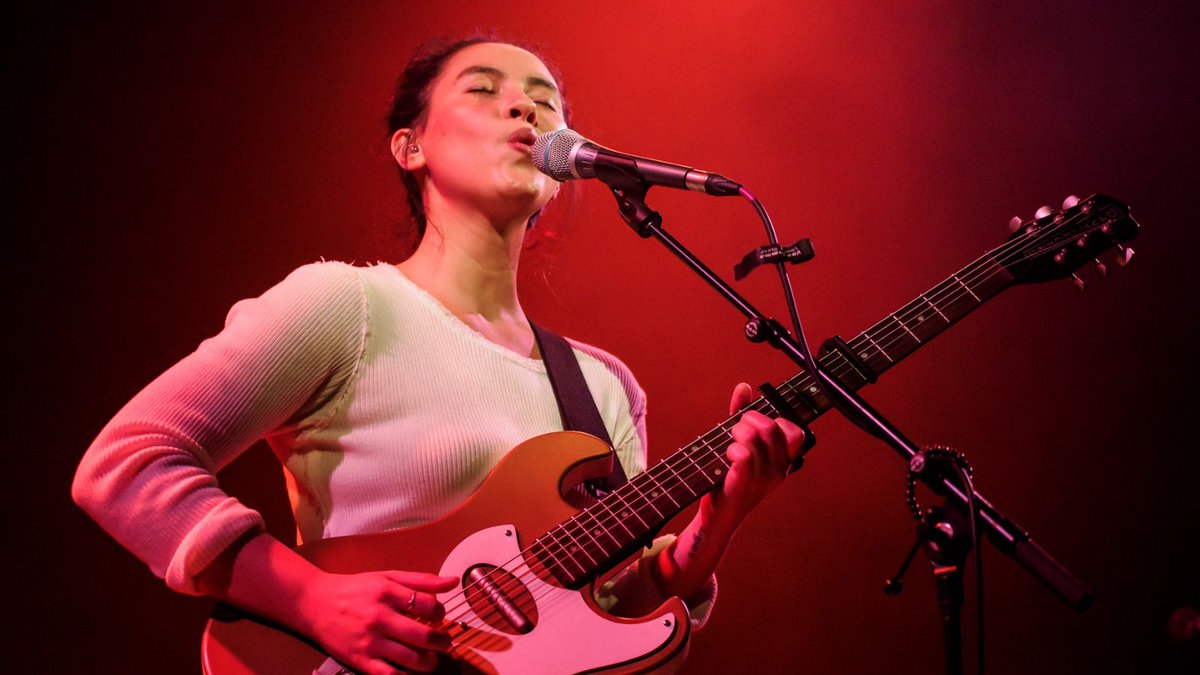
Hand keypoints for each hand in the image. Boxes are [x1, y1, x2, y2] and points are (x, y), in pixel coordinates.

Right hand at [300, 570, 457, 674]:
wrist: (314, 603)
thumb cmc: (354, 589)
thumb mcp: (387, 577)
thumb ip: (421, 580)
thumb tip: (453, 581)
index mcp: (387, 592)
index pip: (428, 605)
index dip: (440, 612)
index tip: (438, 616)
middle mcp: (379, 617)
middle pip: (424, 636)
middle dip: (441, 642)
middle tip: (444, 643)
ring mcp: (369, 641)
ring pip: (411, 659)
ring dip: (428, 663)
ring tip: (430, 660)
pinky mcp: (359, 660)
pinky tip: (410, 671)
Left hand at [711, 382, 806, 521]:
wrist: (719, 514)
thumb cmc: (730, 476)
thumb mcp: (741, 443)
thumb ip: (742, 414)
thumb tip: (744, 387)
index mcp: (783, 461)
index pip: (795, 432)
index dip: (776, 420)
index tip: (757, 423)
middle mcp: (778, 470)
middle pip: (771, 426)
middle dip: (749, 418)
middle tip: (737, 429)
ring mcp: (762, 478)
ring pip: (753, 436)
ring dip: (735, 432)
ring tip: (729, 442)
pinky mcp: (743, 483)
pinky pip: (742, 453)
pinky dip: (730, 448)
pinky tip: (726, 456)